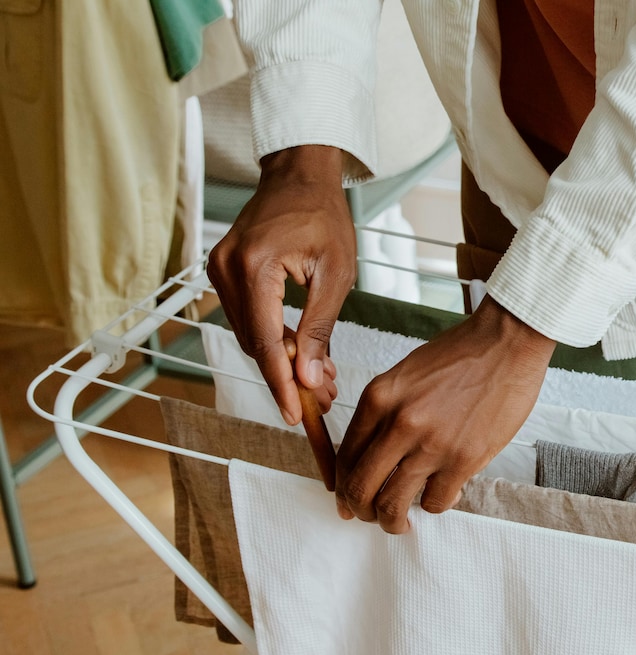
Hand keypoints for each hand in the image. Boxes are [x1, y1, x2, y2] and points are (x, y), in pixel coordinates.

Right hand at [207, 146, 352, 424]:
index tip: (295, 416)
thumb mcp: (335, 274)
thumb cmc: (323, 217)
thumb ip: (319, 329)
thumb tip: (312, 380)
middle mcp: (226, 270)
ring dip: (281, 362)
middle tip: (322, 403)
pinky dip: (272, 340)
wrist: (299, 176)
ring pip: (250, 336)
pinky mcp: (223, 272)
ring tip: (321, 381)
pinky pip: (247, 319)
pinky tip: (301, 354)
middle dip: (287, 378)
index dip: (281, 384)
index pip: (267, 342)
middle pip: (255, 344)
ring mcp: (219, 270)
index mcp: (255, 267)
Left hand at [335, 297, 556, 532]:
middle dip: (361, 510)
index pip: (345, 457)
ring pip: (392, 504)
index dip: (344, 486)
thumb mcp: (407, 374)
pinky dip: (436, 505)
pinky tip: (444, 494)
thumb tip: (376, 451)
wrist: (507, 342)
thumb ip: (387, 411)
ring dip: (392, 521)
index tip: (350, 499)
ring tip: (401, 523)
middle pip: (360, 487)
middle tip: (372, 516)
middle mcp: (398, 423)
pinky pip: (436, 501)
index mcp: (379, 398)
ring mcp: (431, 443)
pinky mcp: (464, 459)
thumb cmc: (461, 354)